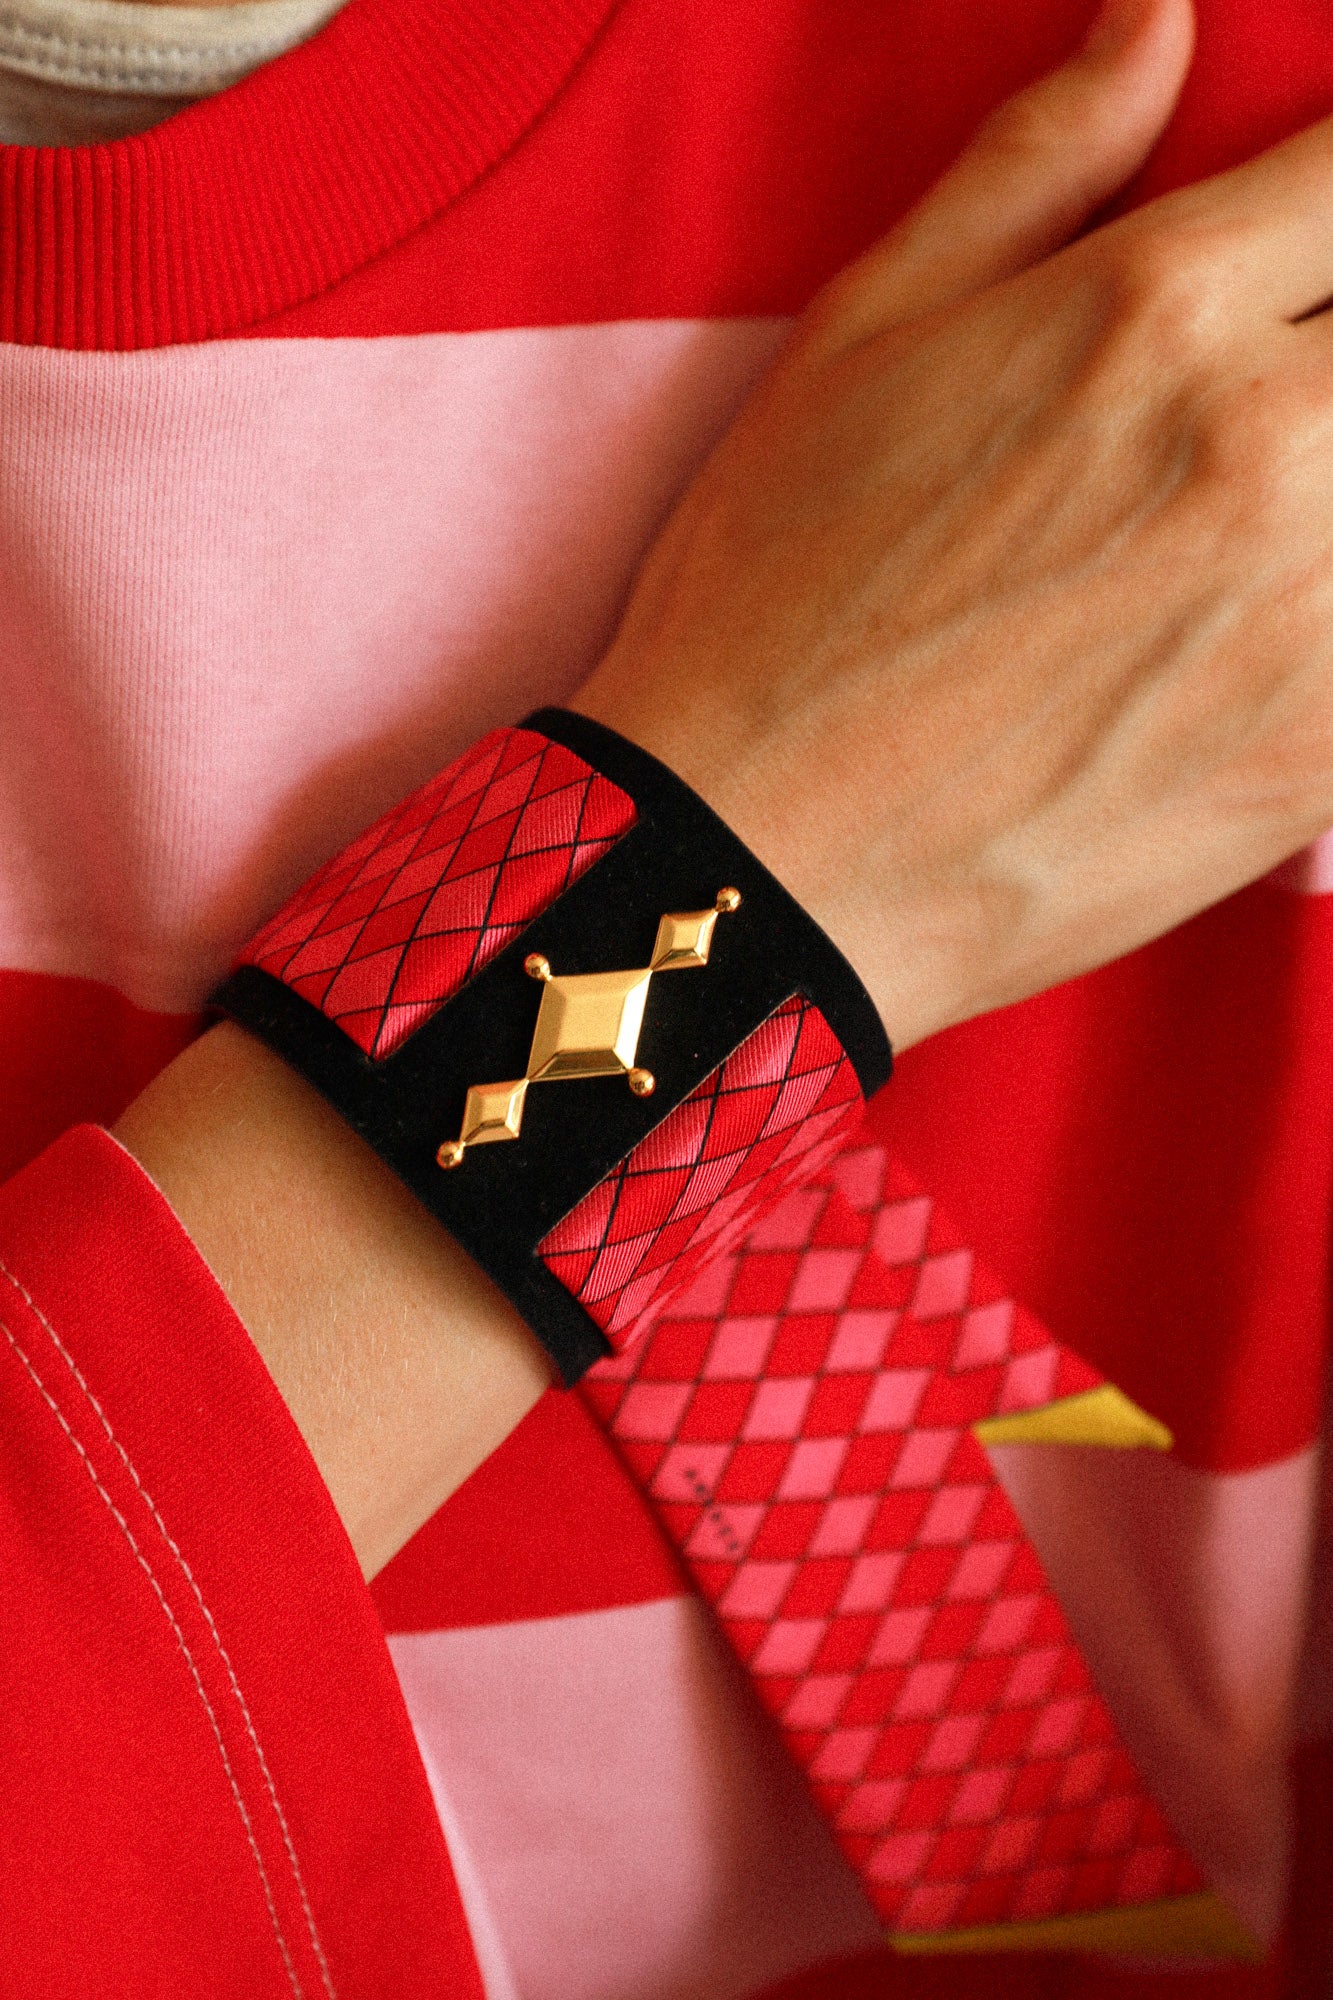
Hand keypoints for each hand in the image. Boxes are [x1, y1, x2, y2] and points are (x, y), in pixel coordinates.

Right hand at [578, 0, 1332, 1049]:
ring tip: (1282, 500)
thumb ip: (1035, 165)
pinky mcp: (1324, 760)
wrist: (756, 862)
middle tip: (1290, 387)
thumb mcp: (859, 342)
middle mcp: (1264, 445)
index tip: (1314, 247)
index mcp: (1153, 310)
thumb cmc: (776, 603)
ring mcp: (1314, 614)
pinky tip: (1283, 616)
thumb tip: (1160, 21)